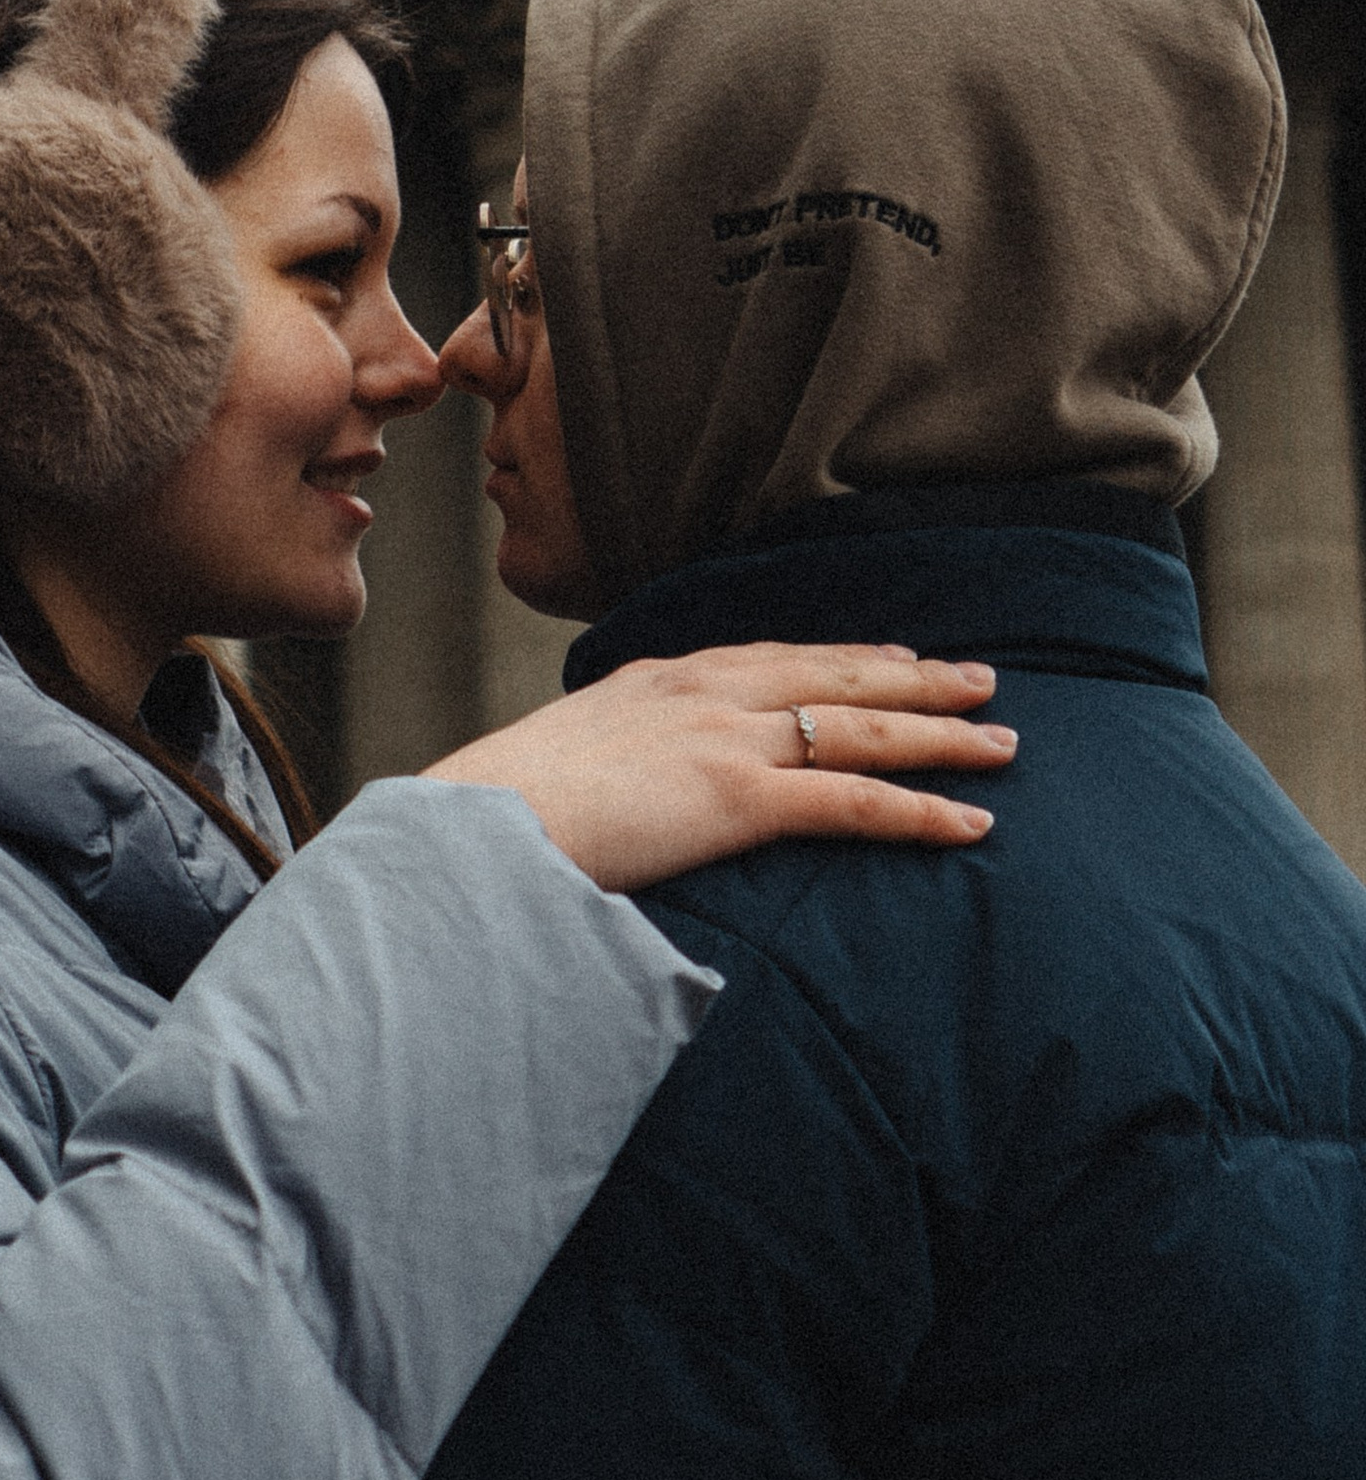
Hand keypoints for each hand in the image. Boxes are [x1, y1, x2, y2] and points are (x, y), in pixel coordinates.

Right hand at [423, 643, 1012, 894]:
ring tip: (1002, 744)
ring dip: (940, 734)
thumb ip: (616, 756)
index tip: (896, 652)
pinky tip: (970, 821)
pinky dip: (920, 809)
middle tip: (982, 681)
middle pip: (836, 674)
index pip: (776, 656)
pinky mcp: (739, 797)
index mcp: (661, 675)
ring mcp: (725, 737)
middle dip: (915, 677)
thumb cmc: (504, 810)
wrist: (478, 827)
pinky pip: (852, 801)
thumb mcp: (566, 756)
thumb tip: (631, 785)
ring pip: (860, 727)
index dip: (845, 655)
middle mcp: (705, 690)